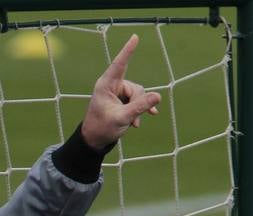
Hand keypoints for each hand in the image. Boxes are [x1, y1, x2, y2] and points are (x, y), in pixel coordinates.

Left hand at [81, 34, 161, 150]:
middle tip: (133, 118)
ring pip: (139, 94)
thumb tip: (158, 96)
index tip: (134, 37)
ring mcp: (118, 92)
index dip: (127, 51)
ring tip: (133, 122)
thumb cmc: (102, 128)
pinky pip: (138, 100)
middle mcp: (112, 86)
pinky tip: (140, 121)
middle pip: (136, 87)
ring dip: (139, 109)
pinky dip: (140, 110)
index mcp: (106, 85)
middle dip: (138, 103)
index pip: (119, 64)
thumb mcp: (122, 118)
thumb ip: (139, 107)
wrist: (94, 140)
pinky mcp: (122, 99)